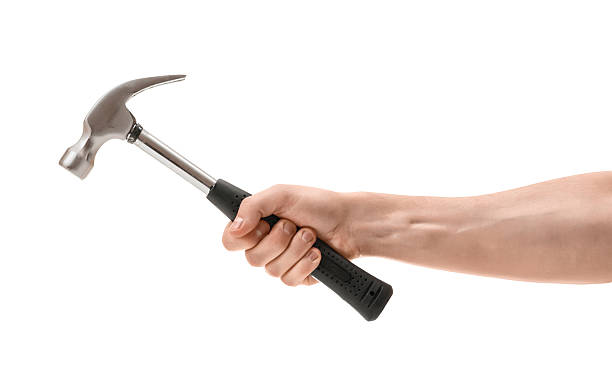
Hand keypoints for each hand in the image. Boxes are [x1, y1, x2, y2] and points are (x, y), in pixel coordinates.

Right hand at [221, 185, 358, 285]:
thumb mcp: (282, 194)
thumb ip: (253, 206)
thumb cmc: (318, 204)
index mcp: (257, 224)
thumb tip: (235, 227)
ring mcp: (281, 262)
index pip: (230, 241)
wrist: (350, 223)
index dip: (243, 238)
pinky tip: (317, 253)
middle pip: (252, 259)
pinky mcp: (297, 276)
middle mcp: (266, 245)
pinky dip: (306, 264)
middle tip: (293, 225)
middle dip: (278, 240)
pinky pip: (290, 280)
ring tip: (310, 236)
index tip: (262, 226)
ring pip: (272, 270)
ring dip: (296, 249)